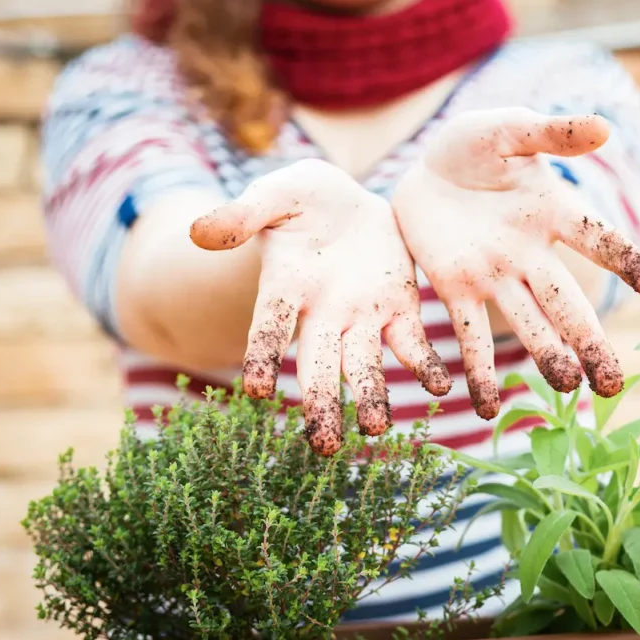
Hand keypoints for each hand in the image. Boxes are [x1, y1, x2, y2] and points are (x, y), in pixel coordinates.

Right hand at [189, 159, 451, 455]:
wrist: (346, 202)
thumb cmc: (299, 199)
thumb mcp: (274, 194)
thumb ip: (243, 214)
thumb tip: (197, 231)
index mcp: (285, 288)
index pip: (269, 328)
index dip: (262, 357)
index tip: (257, 391)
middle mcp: (321, 315)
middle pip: (318, 365)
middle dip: (321, 403)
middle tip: (325, 445)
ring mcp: (361, 317)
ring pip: (364, 366)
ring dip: (370, 397)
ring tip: (377, 429)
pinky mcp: (398, 310)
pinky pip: (412, 344)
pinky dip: (425, 365)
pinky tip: (442, 385)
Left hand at [392, 108, 639, 418]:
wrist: (422, 166)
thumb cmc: (473, 144)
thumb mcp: (508, 130)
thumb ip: (550, 133)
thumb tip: (603, 128)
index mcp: (552, 213)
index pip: (598, 240)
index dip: (628, 261)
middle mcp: (531, 254)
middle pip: (568, 303)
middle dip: (591, 341)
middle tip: (615, 383)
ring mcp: (495, 276)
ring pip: (528, 324)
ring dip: (548, 356)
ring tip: (567, 388)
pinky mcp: (456, 290)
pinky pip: (470, 333)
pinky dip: (478, 369)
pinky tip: (485, 406)